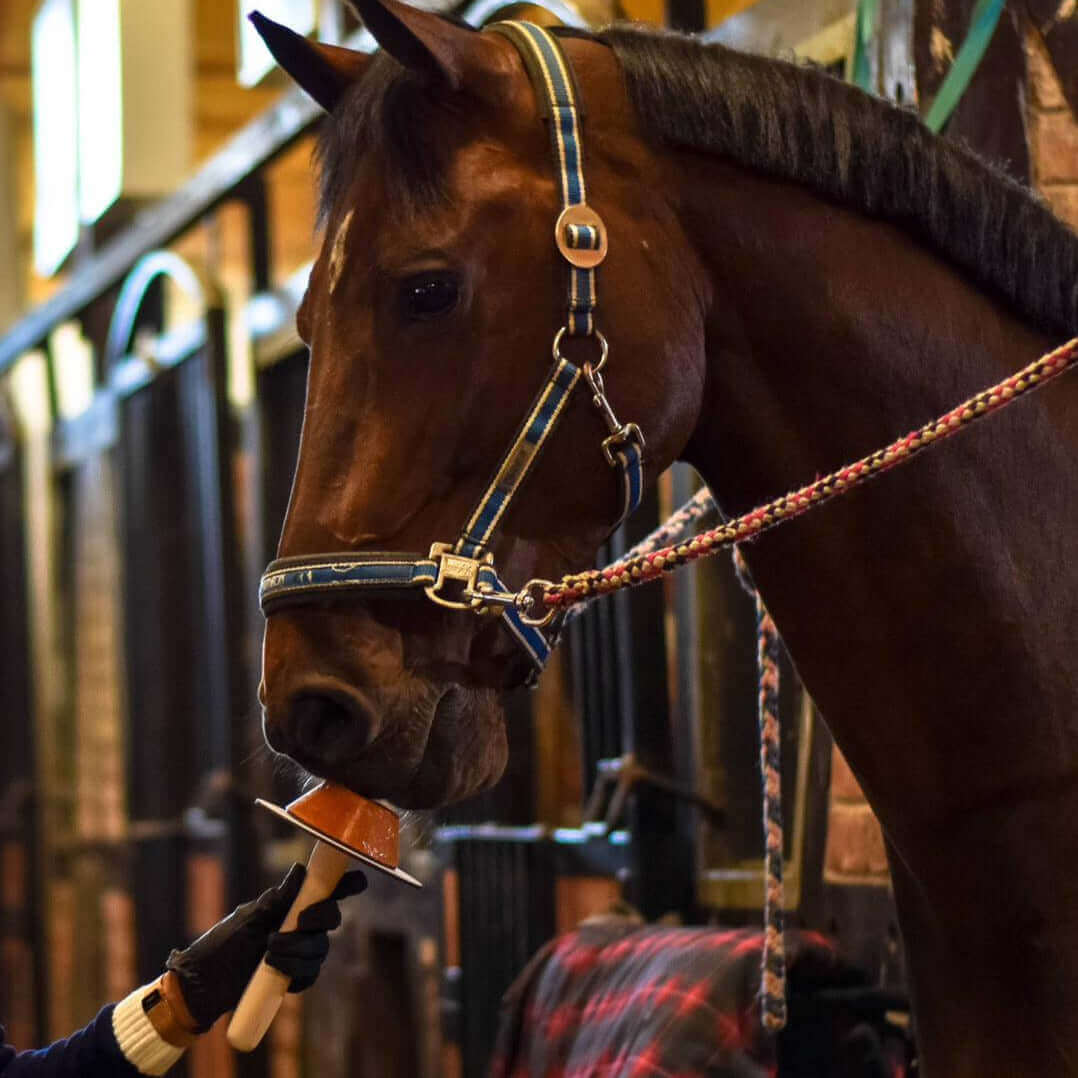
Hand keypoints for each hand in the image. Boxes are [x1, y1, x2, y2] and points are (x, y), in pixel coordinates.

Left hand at [165, 864, 366, 1029]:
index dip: (347, 884)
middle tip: (298, 922)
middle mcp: (301, 926)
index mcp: (292, 904)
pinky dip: (296, 972)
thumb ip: (278, 898)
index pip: (328, 891)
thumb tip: (301, 870)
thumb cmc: (223, 944)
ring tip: (269, 954)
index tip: (354, 883)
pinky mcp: (294, 977)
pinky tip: (278, 973)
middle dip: (319, 919)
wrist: (204, 985)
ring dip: (298, 951)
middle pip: (331, 919)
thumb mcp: (249, 916)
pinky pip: (311, 974)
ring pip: (321, 948)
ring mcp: (299, 952)